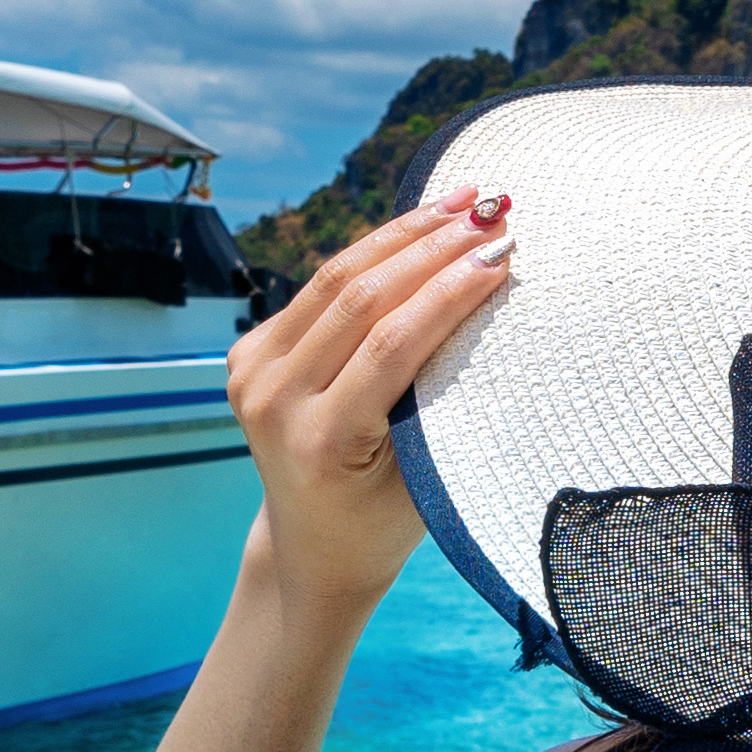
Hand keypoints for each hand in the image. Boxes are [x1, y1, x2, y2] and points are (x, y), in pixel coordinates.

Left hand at [229, 184, 517, 610]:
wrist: (312, 550)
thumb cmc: (385, 522)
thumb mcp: (425, 473)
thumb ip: (441, 395)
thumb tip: (486, 295)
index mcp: (321, 441)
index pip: (392, 343)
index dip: (451, 291)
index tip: (504, 254)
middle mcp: (273, 401)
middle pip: (360, 299)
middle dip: (433, 247)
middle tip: (492, 212)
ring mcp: (252, 373)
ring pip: (334, 279)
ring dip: (404, 235)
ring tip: (463, 202)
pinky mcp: (248, 353)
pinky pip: (318, 289)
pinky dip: (372, 254)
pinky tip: (418, 228)